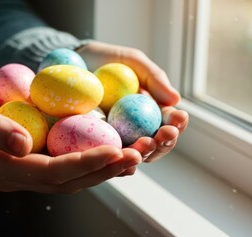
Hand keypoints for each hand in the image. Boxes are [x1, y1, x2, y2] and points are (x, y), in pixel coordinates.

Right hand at [0, 72, 141, 192]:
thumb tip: (24, 145)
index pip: (49, 171)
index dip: (83, 163)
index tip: (113, 150)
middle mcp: (16, 175)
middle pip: (66, 181)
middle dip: (102, 171)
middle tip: (134, 156)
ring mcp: (25, 170)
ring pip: (70, 178)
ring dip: (102, 169)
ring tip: (133, 156)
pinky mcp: (33, 160)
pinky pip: (67, 166)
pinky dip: (91, 162)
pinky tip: (113, 152)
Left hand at [77, 41, 188, 162]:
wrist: (72, 61)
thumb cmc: (105, 60)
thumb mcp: (132, 62)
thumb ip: (154, 78)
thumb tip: (176, 100)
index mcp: (150, 112)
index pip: (168, 123)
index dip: (176, 123)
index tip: (179, 117)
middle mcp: (135, 130)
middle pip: (156, 144)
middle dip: (165, 142)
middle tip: (166, 134)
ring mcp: (115, 139)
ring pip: (135, 155)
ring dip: (145, 152)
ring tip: (147, 144)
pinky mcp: (94, 145)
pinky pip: (107, 156)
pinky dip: (117, 160)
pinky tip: (121, 156)